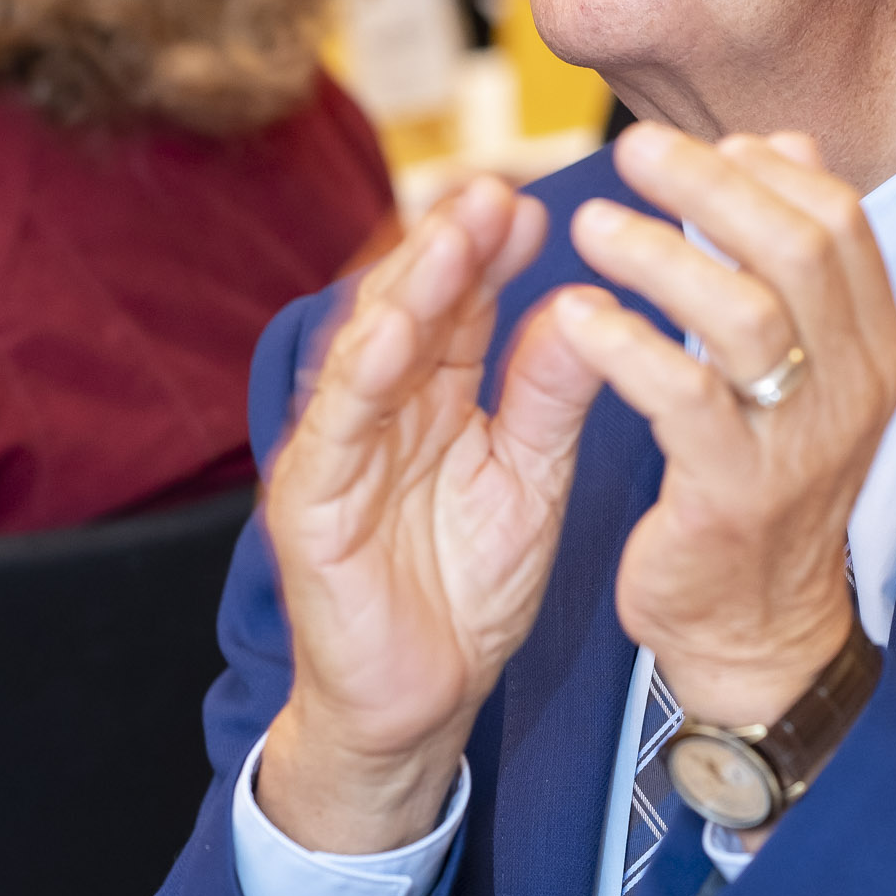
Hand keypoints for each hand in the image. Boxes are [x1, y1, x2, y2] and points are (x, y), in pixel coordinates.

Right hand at [256, 177, 603, 854]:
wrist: (421, 703)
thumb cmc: (468, 588)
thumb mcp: (532, 478)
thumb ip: (550, 396)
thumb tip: (585, 307)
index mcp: (435, 393)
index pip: (463, 303)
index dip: (494, 250)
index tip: (539, 202)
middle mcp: (382, 404)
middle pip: (412, 306)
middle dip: (451, 245)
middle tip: (496, 191)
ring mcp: (340, 448)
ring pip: (367, 348)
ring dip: (406, 290)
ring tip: (450, 235)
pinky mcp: (310, 502)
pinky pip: (334, 428)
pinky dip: (358, 376)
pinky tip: (390, 333)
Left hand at [551, 126, 895, 729]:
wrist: (756, 631)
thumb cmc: (760, 481)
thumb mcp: (799, 368)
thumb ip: (790, 263)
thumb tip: (782, 142)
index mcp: (874, 346)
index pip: (840, 220)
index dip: (766, 168)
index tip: (699, 141)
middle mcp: (854, 387)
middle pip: (798, 246)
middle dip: (709, 183)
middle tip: (630, 151)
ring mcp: (802, 443)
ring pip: (741, 311)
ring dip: (659, 253)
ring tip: (591, 225)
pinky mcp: (737, 494)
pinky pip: (681, 395)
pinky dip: (624, 343)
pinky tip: (576, 316)